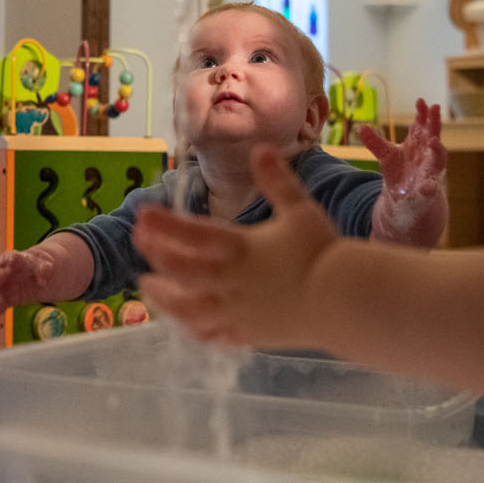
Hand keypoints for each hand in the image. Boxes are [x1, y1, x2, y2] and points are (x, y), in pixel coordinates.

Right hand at [0, 248, 56, 327]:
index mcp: (17, 259)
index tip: (2, 263)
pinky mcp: (7, 298)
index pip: (10, 257)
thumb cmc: (39, 265)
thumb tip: (45, 274)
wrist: (36, 273)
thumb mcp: (46, 265)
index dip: (7, 260)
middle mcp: (6, 272)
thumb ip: (44, 269)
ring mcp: (4, 286)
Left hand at [134, 145, 337, 347]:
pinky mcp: (248, 335)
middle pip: (182, 271)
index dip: (164, 225)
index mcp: (240, 248)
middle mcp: (231, 281)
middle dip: (157, 256)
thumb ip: (277, 180)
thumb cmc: (323, 252)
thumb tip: (261, 147)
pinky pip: (212, 335)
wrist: (345, 302)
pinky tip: (182, 323)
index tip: (142, 214)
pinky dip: (192, 328)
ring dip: (164, 297)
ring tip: (146, 287)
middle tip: (139, 242)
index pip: (192, 234)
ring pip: (188, 308)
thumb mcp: (300, 210)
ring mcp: (237, 312)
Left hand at [358, 98, 448, 245]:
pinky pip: (430, 189)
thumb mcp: (385, 155)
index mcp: (418, 143)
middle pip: (434, 135)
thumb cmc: (400, 170)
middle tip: (434, 109)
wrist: (406, 197)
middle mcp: (427, 154)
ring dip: (438, 150)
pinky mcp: (428, 190)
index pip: (422, 124)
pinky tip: (426, 189)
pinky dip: (429, 188)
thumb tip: (360, 127)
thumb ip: (374, 142)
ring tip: (434, 141)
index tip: (421, 101)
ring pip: (439, 159)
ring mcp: (430, 171)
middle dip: (435, 122)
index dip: (423, 113)